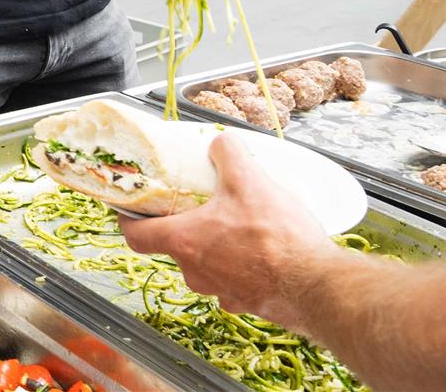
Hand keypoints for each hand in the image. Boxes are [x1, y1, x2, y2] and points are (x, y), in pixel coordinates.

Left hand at [117, 134, 336, 319]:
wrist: (317, 285)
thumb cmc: (277, 239)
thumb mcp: (248, 179)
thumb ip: (228, 153)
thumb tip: (221, 141)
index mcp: (183, 242)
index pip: (135, 236)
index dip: (128, 220)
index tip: (130, 209)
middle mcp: (195, 272)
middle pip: (174, 247)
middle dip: (184, 226)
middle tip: (198, 206)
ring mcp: (221, 292)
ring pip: (206, 265)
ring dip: (215, 246)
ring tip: (237, 225)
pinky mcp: (248, 303)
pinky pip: (235, 281)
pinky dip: (241, 266)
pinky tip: (261, 250)